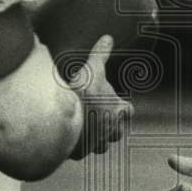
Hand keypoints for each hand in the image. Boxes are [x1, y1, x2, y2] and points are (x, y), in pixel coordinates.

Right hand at [67, 35, 132, 159]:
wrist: (62, 118)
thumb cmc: (82, 93)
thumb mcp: (92, 69)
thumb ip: (101, 54)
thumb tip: (108, 37)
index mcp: (117, 112)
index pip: (128, 111)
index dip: (123, 108)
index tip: (119, 104)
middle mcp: (110, 131)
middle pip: (117, 132)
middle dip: (111, 127)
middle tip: (101, 118)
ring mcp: (95, 144)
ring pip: (102, 146)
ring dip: (97, 139)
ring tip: (88, 131)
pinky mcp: (80, 153)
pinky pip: (82, 153)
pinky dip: (78, 147)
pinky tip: (71, 140)